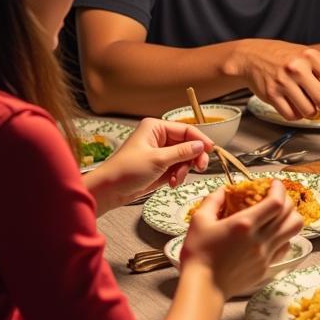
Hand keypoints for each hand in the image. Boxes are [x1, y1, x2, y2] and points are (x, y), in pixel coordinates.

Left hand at [86, 118, 210, 213]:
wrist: (109, 191)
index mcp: (156, 128)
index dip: (200, 139)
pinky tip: (172, 184)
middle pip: (188, 144)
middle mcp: (159, 138)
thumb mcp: (158, 159)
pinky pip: (177, 168)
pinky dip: (178, 176)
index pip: (186, 129)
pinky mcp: (159, 166)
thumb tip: (202, 146)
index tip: (211, 150)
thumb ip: (182, 152)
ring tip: (176, 180)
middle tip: (199, 168)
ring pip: (184, 158)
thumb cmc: (127, 171)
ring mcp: (160, 153)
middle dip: (192, 158)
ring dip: (184, 170)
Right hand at [179, 180, 303, 298]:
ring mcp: (266, 254)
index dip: (280, 189)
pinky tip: (273, 233)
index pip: (277, 202)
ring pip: (293, 231)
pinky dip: (284, 236)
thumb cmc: (198, 255)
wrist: (203, 288)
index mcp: (245, 224)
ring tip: (279, 214)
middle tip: (277, 196)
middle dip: (287, 200)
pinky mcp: (266, 266)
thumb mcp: (199, 221)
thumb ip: (213, 201)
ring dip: (290, 217)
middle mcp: (260, 239)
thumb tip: (224, 190)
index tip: (274, 183)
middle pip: (290, 214)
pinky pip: (285, 246)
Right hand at [230, 39, 319, 120]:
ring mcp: (283, 82)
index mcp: (310, 56)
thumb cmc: (283, 57)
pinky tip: (296, 108)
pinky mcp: (271, 95)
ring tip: (311, 109)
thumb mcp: (305, 57)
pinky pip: (291, 115)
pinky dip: (297, 116)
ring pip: (308, 111)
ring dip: (313, 114)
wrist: (251, 56)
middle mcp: (297, 68)